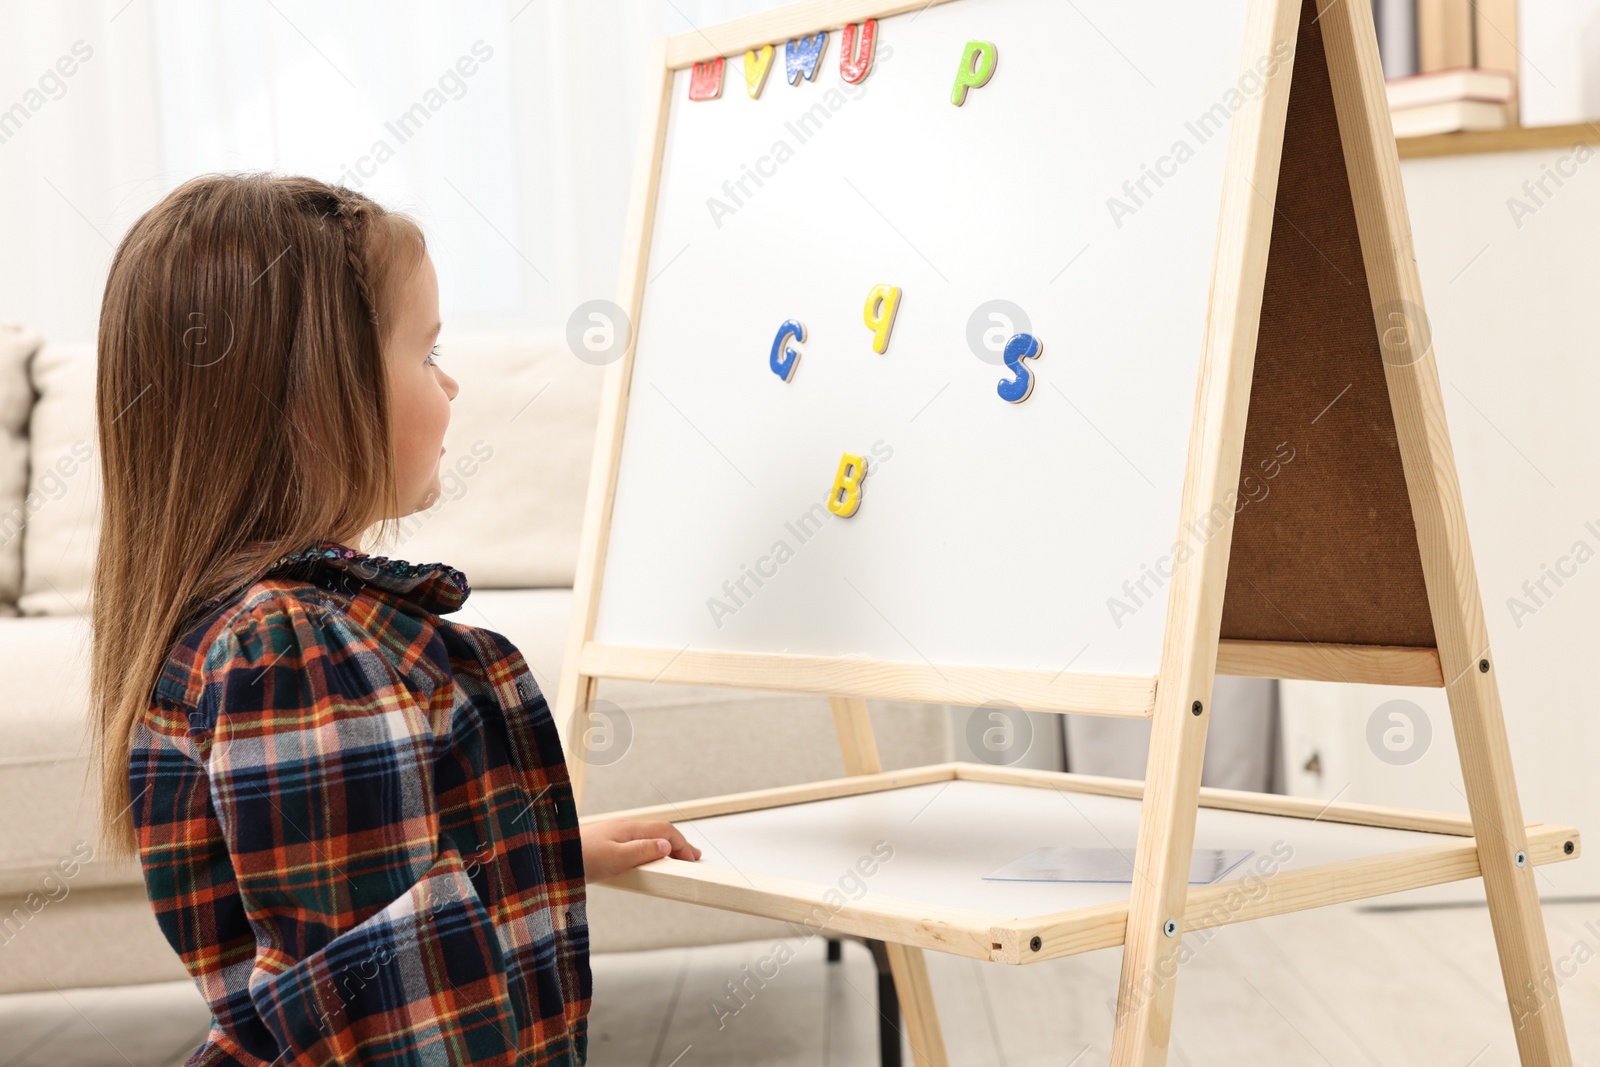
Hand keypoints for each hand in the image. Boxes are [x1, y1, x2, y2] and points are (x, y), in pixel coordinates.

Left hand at [580, 818, 701, 881]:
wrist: (549, 855)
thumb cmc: (577, 857)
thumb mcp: (614, 858)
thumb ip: (641, 851)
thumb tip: (666, 846)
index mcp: (629, 829)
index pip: (665, 831)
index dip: (682, 844)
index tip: (693, 859)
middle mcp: (623, 828)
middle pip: (658, 831)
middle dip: (678, 844)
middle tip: (691, 857)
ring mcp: (614, 835)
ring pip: (647, 837)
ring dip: (664, 847)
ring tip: (674, 860)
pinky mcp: (605, 844)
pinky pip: (635, 843)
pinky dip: (650, 850)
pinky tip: (646, 860)